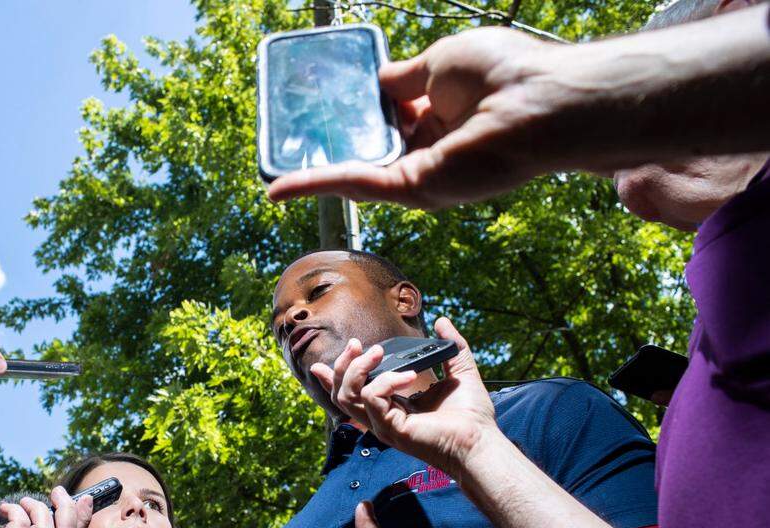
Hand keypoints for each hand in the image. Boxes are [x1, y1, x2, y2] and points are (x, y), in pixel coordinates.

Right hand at [267, 26, 573, 208]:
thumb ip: (403, 77)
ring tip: (266, 165)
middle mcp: (430, 148)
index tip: (320, 104)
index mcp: (441, 112)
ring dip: (310, 170)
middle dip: (329, 141)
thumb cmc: (505, 74)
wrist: (539, 103)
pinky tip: (276, 189)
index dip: (359, 109)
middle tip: (283, 135)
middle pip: (370, 145)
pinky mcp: (412, 188)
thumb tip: (376, 82)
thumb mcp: (440, 60)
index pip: (391, 115)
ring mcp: (420, 173)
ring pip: (354, 170)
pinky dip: (313, 185)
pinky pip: (354, 184)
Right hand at [310, 317, 495, 479]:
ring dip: (357, 369)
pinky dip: (386, 381)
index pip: (350, 394)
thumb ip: (451, 346)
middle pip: (340, 394)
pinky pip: (373, 399)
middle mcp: (382, 418)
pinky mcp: (392, 430)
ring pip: (347, 397)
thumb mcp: (459, 371)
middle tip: (358, 345)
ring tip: (377, 351)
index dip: (331, 379)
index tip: (320, 365)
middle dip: (342, 366)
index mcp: (390, 407)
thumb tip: (442, 321)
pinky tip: (408, 375)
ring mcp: (384, 426)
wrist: (482, 441)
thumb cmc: (472, 416)